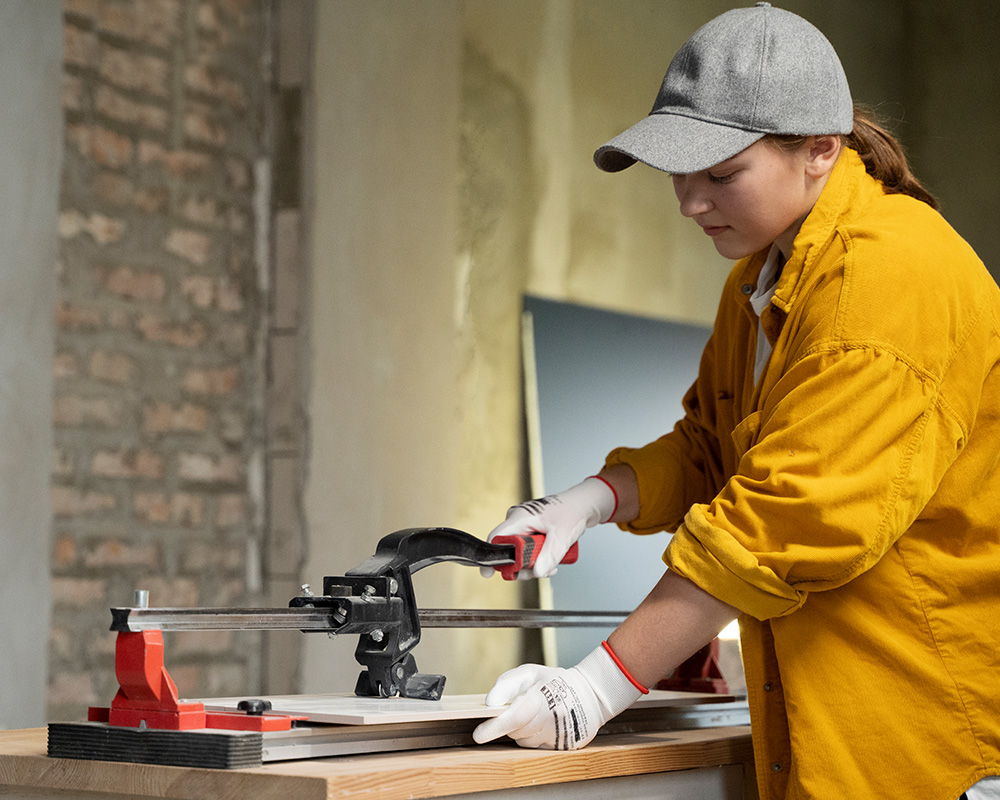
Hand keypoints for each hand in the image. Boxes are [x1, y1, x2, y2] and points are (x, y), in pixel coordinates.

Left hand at [472, 643, 642, 749]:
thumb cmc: (558, 681)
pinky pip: (538, 746)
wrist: (592, 694)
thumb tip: (490, 701)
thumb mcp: (531, 672)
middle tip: (522, 706)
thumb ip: (508, 683)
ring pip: (525, 741)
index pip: (512, 719)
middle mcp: (548, 723)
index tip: (478, 733)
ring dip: (523, 730)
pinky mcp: (561, 747)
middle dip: (510, 722)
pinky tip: (545, 722)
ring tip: (537, 712)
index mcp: (540, 701)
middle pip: (515, 731)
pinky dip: (536, 736)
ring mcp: (556, 737)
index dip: (493, 728)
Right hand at [482, 477, 616, 578]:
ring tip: (551, 567)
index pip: (496, 538)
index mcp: (519, 518)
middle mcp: (518, 521)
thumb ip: (549, 556)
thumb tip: (537, 573)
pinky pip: (527, 550)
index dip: (492, 557)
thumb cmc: (572, 512)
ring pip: (519, 553)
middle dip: (523, 566)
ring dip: (533, 565)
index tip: (490, 574)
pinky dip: (538, 559)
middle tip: (539, 572)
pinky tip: (551, 563)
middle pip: (508, 550)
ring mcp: (524, 526)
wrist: (584, 505)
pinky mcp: (531, 531)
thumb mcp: (561, 537)